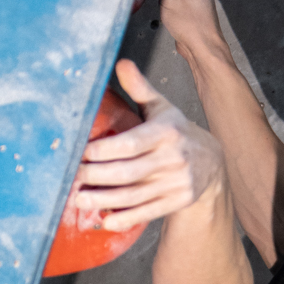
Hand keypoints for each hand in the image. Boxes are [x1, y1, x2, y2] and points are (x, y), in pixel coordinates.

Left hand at [74, 59, 223, 232]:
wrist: (212, 164)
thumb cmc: (176, 133)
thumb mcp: (162, 108)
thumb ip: (140, 88)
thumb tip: (120, 63)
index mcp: (168, 132)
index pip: (131, 143)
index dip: (104, 150)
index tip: (80, 153)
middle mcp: (174, 158)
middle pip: (128, 172)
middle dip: (97, 177)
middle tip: (72, 179)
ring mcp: (177, 183)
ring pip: (134, 195)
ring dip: (104, 200)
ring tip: (79, 200)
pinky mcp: (177, 201)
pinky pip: (148, 212)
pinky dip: (126, 218)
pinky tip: (105, 220)